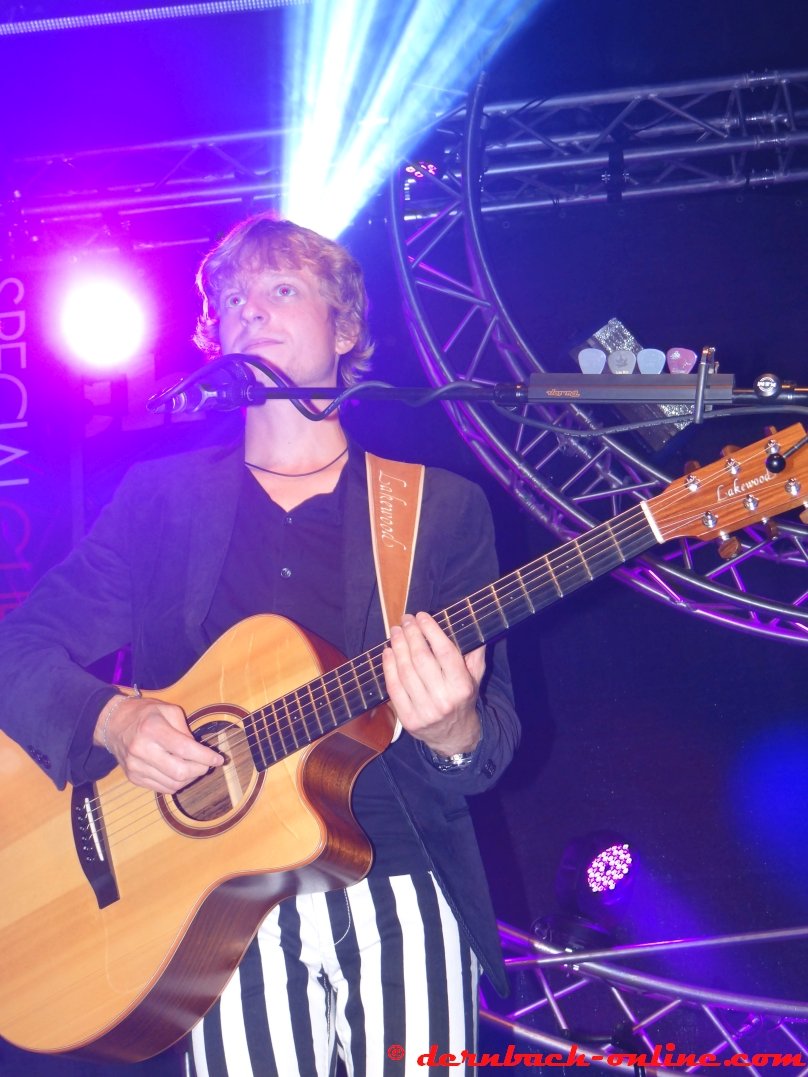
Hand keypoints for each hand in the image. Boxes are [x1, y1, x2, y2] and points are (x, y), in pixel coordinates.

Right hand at [95, 694, 222, 793]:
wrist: (113, 724)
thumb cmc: (145, 714)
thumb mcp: (168, 710)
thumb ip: (185, 730)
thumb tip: (199, 751)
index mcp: (152, 729)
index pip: (185, 749)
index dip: (205, 757)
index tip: (218, 759)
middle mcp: (142, 750)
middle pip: (180, 772)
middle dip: (200, 770)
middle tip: (207, 764)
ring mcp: (136, 767)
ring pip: (173, 784)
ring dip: (190, 779)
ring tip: (195, 768)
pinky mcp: (134, 778)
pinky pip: (162, 789)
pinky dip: (176, 783)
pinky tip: (180, 772)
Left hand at [381, 612, 484, 757]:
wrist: (454, 737)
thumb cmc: (463, 699)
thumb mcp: (475, 677)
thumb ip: (474, 652)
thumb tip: (472, 623)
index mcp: (462, 687)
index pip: (445, 652)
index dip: (431, 631)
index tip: (422, 616)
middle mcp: (443, 699)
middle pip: (422, 659)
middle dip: (411, 634)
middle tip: (405, 620)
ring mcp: (424, 711)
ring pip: (405, 671)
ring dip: (398, 647)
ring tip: (395, 632)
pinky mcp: (408, 719)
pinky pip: (394, 687)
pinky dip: (388, 667)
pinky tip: (388, 652)